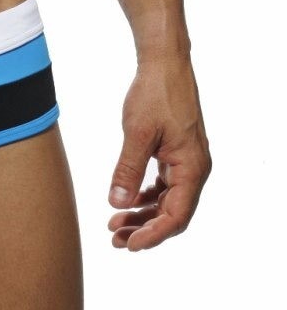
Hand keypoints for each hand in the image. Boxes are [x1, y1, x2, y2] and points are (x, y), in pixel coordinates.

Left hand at [106, 54, 210, 250]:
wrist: (164, 64)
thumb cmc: (154, 94)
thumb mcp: (137, 133)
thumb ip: (128, 170)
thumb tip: (117, 203)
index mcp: (192, 168)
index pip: (176, 216)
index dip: (152, 235)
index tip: (128, 245)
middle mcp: (194, 169)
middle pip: (172, 213)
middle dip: (144, 228)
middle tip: (115, 240)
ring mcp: (186, 161)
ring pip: (167, 200)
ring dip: (143, 214)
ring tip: (115, 224)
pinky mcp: (176, 152)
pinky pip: (164, 184)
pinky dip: (146, 196)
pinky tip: (127, 201)